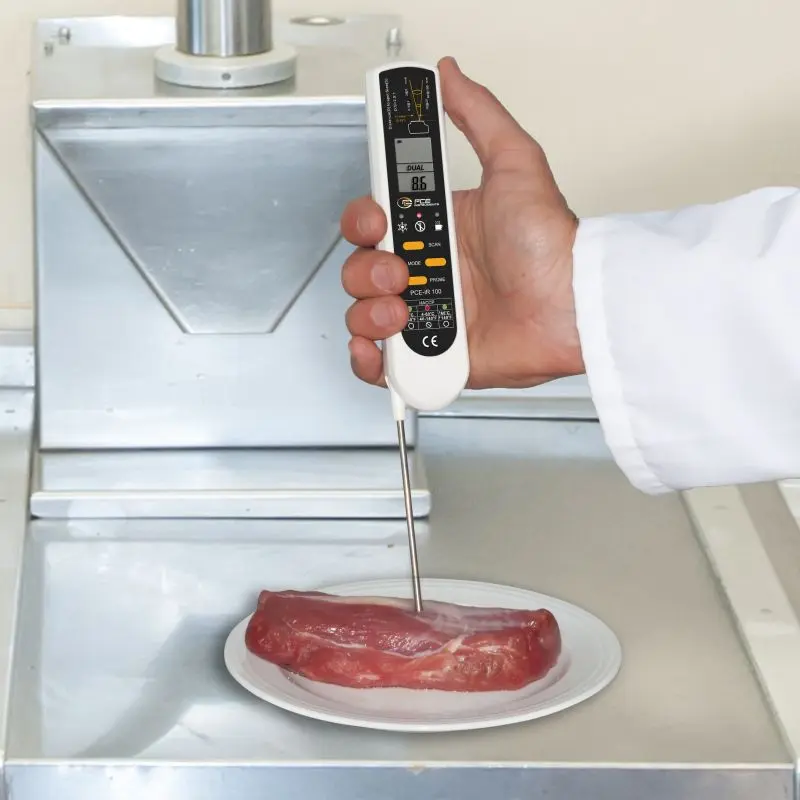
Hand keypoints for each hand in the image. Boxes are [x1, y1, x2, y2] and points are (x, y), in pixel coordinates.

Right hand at [340, 57, 583, 389]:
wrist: (572, 306)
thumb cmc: (551, 244)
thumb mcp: (515, 164)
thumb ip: (480, 117)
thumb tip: (451, 77)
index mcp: (436, 232)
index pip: (374, 224)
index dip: (363, 222)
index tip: (378, 221)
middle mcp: (428, 273)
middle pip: (361, 269)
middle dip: (367, 269)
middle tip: (403, 270)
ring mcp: (428, 317)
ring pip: (364, 313)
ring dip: (368, 312)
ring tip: (403, 310)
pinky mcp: (435, 356)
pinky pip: (383, 363)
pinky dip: (369, 359)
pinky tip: (381, 346)